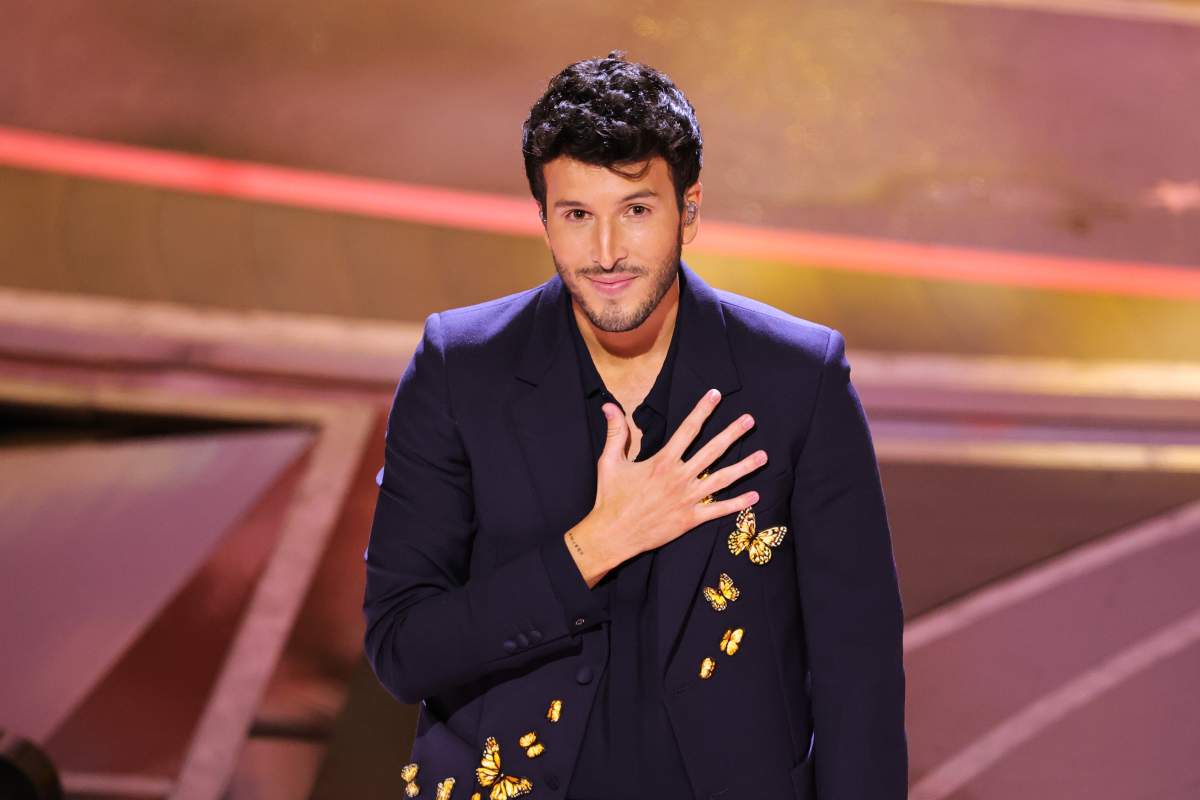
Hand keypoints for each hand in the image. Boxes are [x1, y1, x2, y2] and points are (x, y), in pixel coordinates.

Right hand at [564, 388, 765, 586]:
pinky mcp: (690, 519)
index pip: (688, 429)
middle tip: (750, 420)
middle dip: (733, 433)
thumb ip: (616, 432)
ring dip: (745, 467)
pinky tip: (755, 496)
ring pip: (722, 479)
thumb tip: (609, 406)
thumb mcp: (610, 461)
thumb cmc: (610, 497)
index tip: (716, 395)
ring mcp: (687, 499)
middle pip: (713, 450)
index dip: (703, 410)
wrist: (612, 535)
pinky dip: (738, 504)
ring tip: (764, 456)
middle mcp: (679, 477)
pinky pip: (719, 510)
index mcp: (662, 461)